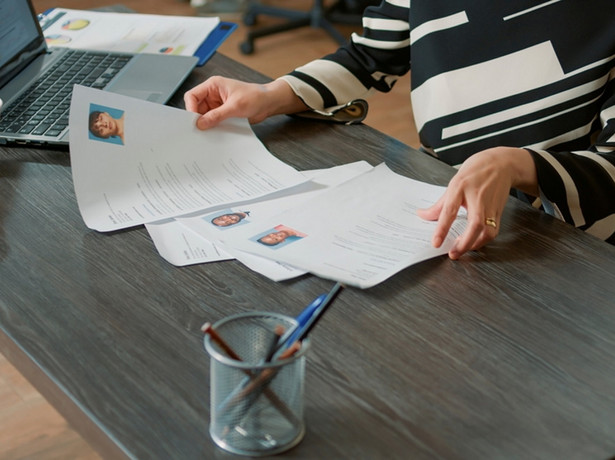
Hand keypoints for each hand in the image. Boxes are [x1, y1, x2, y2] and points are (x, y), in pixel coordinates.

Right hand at [184, 76, 306, 129]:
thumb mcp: (235, 106)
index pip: (192, 96)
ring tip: (207, 133)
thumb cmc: (255, 97)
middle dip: (197, 118)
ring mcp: (217, 105)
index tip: (194, 121)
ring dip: (206, 124)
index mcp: (213, 86)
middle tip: (199, 130)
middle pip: (196, 107)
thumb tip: (201, 123)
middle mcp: (213, 94)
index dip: (190, 108)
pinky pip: (212, 121)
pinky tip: (214, 133)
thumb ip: (217, 115)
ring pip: (204, 116)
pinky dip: (212, 127)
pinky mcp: (223, 113)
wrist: (268, 103)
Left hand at [417, 147, 537, 258]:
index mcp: (461, 187)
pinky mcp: (499, 212)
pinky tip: (473, 243)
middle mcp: (477, 197)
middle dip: (464, 243)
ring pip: (488, 230)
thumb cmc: (476, 172)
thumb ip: (439, 204)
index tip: (436, 242)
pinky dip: (483, 240)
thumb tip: (422, 215)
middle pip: (475, 224)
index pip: (450, 211)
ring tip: (462, 249)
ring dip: (475, 244)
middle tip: (453, 253)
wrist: (502, 164)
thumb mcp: (454, 184)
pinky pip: (493, 231)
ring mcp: (491, 205)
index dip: (442, 228)